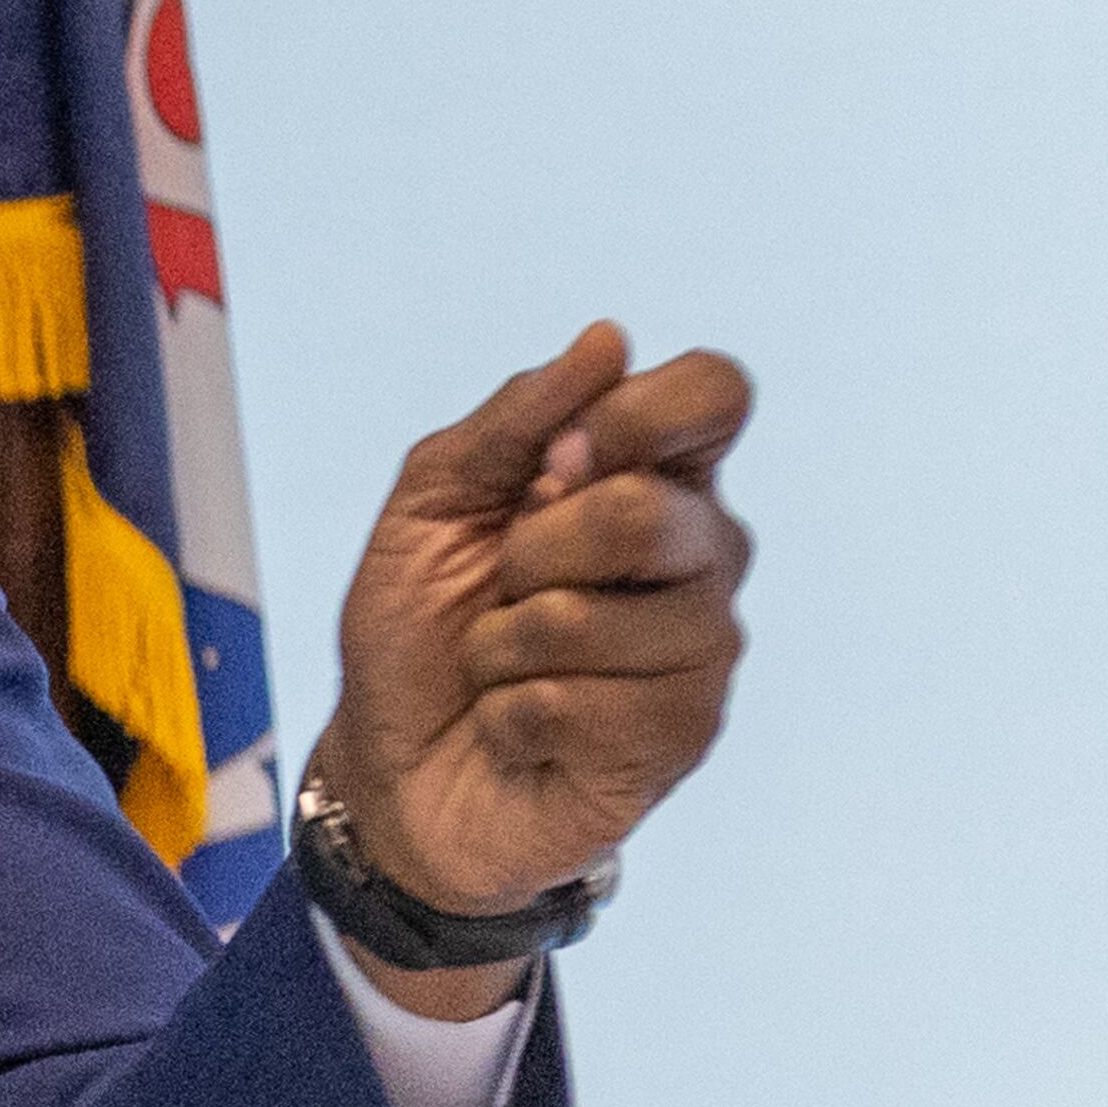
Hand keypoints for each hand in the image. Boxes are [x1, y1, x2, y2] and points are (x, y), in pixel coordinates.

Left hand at [313, 323, 751, 1008]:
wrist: (392, 766)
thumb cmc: (420, 627)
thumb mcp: (432, 502)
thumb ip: (512, 423)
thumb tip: (606, 340)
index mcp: (648, 474)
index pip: (714, 393)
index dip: (638, 413)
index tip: (558, 460)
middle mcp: (700, 553)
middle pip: (645, 510)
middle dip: (528, 551)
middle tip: (503, 586)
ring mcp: (702, 648)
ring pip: (594, 616)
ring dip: (505, 642)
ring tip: (505, 665)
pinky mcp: (682, 735)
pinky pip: (572, 700)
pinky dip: (508, 709)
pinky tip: (518, 727)